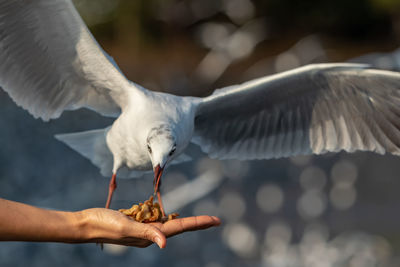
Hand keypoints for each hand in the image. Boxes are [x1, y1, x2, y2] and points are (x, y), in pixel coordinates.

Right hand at [78, 208, 220, 247]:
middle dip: (198, 223)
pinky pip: (156, 219)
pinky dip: (167, 217)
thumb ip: (146, 232)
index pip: (180, 228)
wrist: (86, 223)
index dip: (199, 223)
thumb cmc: (103, 224)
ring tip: (201, 220)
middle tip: (215, 220)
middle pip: (179, 227)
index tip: (216, 220)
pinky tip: (171, 215)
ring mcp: (143, 229)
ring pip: (169, 224)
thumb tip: (165, 243)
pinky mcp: (137, 223)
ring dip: (185, 222)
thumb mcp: (125, 226)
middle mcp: (149, 234)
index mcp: (150, 235)